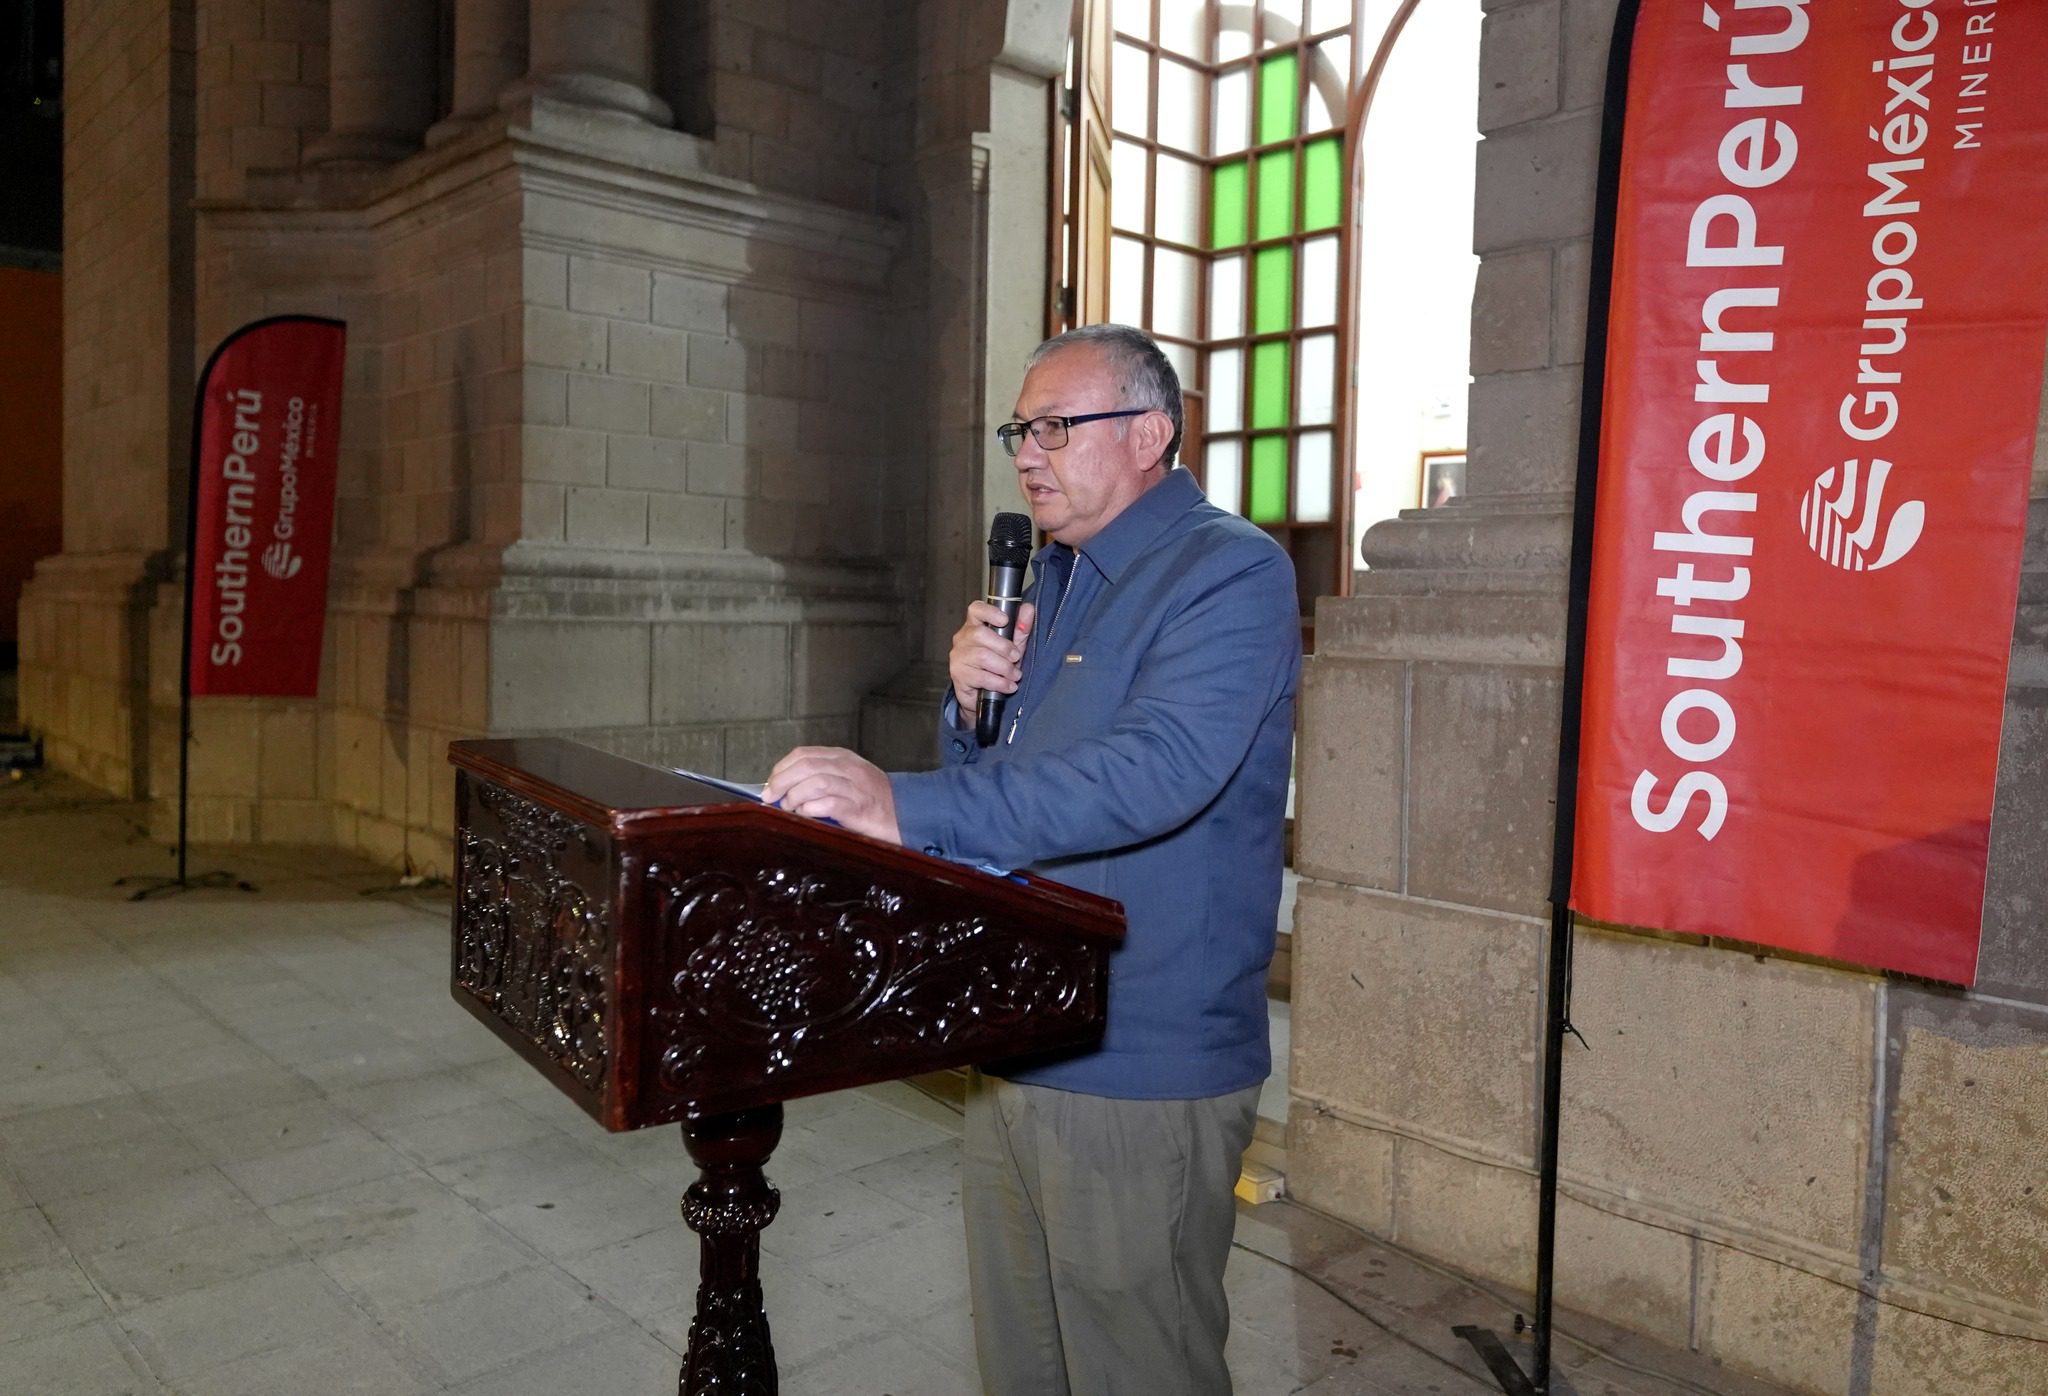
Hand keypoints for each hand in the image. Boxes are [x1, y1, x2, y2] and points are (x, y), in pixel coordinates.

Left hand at [762, 747, 901, 844]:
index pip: (804, 754)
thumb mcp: (846, 779)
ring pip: (816, 782)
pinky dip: (811, 809)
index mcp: (842, 757)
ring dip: (795, 796)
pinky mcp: (858, 807)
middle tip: (770, 797)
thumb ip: (819, 778)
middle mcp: (848, 767)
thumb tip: (784, 788)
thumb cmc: (871, 799)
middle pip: (806, 766)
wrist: (903, 814)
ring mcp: (854, 786)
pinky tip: (806, 814)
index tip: (770, 783)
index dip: (781, 768)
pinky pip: (829, 803)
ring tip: (789, 808)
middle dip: (781, 781)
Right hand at [949, 600, 1036, 724]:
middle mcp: (963, 638)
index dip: (990, 612)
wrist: (983, 697)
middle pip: (980, 634)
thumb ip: (1020, 628)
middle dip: (1004, 647)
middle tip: (1016, 658)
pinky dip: (999, 683)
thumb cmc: (997, 667)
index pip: (976, 610)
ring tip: (1015, 675)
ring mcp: (958, 656)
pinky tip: (1008, 686)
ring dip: (1004, 668)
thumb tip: (1029, 609)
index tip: (1005, 620)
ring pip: (982, 656)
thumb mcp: (1013, 646)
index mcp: (975, 625)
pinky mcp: (959, 675)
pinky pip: (981, 677)